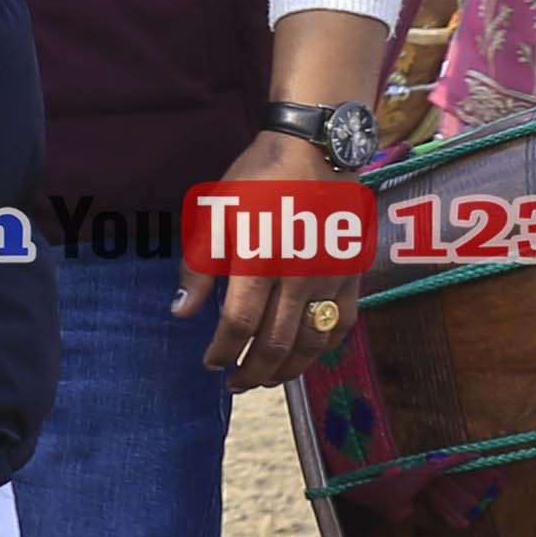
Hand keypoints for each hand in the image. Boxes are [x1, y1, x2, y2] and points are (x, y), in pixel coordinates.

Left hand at [178, 130, 344, 388]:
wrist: (317, 152)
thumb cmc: (258, 180)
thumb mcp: (215, 214)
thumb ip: (198, 267)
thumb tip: (183, 313)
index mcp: (258, 261)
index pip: (238, 324)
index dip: (223, 351)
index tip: (210, 363)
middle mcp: (298, 277)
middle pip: (276, 342)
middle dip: (252, 371)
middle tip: (235, 384)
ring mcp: (330, 278)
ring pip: (311, 341)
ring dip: (288, 369)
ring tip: (267, 380)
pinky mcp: (353, 274)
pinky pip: (342, 323)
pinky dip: (323, 348)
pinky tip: (307, 356)